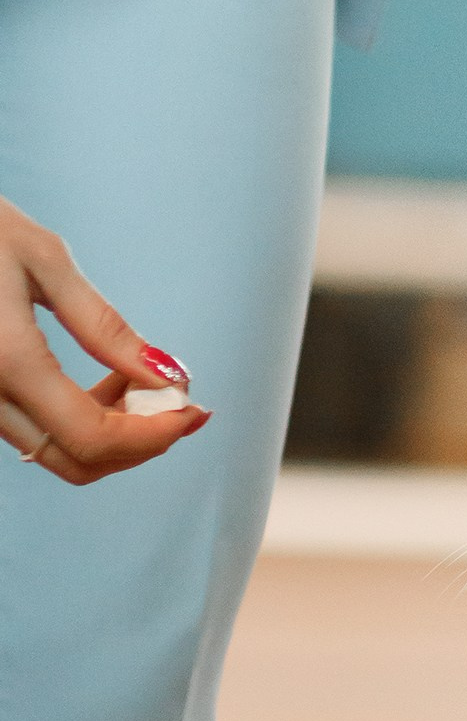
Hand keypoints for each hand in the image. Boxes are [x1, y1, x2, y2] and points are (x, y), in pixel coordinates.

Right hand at [0, 196, 208, 485]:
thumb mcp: (43, 258)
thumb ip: (103, 326)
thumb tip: (166, 376)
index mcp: (7, 361)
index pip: (93, 437)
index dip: (154, 436)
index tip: (194, 409)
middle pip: (78, 461)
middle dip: (140, 443)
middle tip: (181, 404)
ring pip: (58, 453)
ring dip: (115, 434)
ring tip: (145, 384)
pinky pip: (39, 432)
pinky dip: (84, 422)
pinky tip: (109, 381)